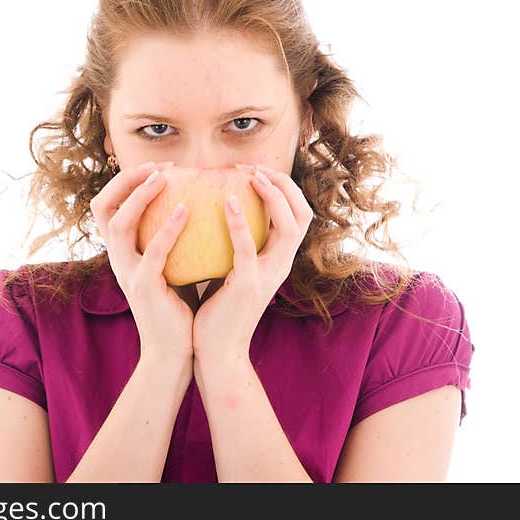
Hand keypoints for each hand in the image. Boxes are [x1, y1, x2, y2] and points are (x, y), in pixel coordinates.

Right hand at [89, 160, 193, 366]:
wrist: (175, 348)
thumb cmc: (180, 304)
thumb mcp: (174, 263)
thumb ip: (175, 237)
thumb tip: (200, 202)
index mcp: (123, 251)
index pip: (108, 205)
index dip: (126, 181)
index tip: (162, 167)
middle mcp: (117, 258)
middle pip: (102, 207)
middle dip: (125, 180)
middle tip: (158, 166)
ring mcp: (126, 272)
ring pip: (118, 225)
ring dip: (140, 196)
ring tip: (164, 178)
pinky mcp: (143, 288)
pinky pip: (152, 252)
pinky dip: (167, 228)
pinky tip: (187, 210)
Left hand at [191, 164, 313, 363]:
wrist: (216, 352)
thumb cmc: (218, 311)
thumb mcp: (232, 271)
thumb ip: (234, 246)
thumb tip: (217, 213)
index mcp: (279, 260)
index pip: (297, 216)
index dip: (284, 189)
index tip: (256, 171)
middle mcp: (282, 265)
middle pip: (302, 214)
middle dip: (285, 184)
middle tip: (255, 167)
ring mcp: (269, 275)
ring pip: (288, 226)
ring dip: (272, 195)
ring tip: (250, 175)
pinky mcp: (248, 285)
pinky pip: (247, 247)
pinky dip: (239, 221)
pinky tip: (224, 201)